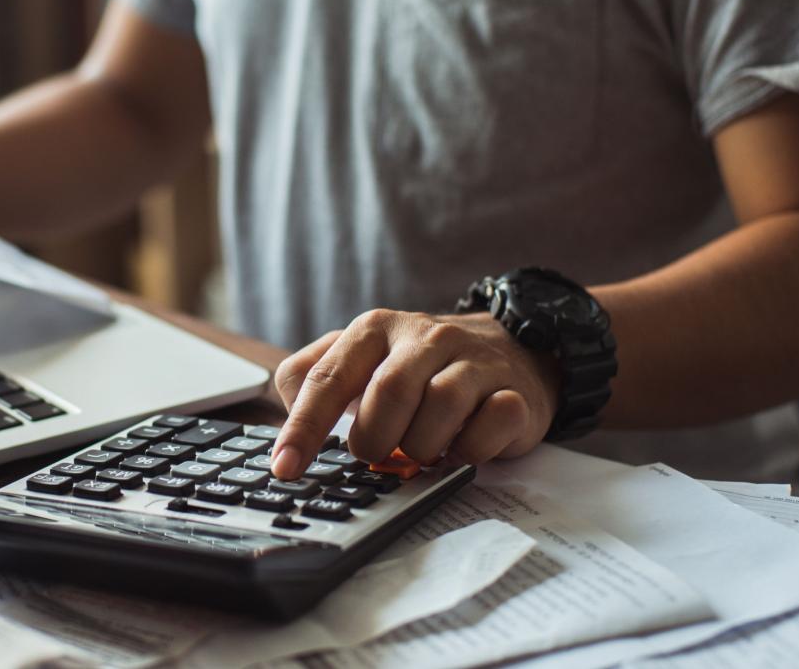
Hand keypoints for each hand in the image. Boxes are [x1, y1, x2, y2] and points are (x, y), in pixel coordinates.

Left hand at [269, 310, 560, 478]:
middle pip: (388, 394)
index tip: (285, 467)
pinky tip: (461, 449)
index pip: (327, 378)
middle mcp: (424, 337)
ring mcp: (473, 361)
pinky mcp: (513, 392)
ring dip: (422, 447)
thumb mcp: (361, 360)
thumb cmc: (419, 368)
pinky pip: (490, 425)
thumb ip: (313, 379)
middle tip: (377, 454)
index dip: (303, 427)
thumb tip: (286, 423)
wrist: (511, 352)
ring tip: (421, 450)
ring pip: (440, 408)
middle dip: (374, 439)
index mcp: (374, 329)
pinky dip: (470, 450)